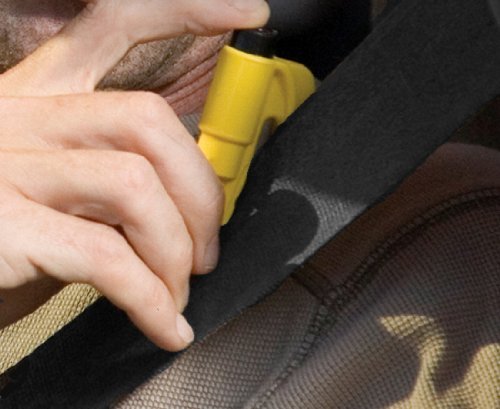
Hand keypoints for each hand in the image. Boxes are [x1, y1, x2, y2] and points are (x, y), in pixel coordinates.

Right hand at [0, 0, 269, 350]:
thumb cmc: (4, 241)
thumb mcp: (64, 196)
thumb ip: (118, 185)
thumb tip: (193, 202)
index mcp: (42, 99)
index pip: (115, 25)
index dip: (185, 12)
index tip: (246, 12)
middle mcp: (21, 117)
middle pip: (147, 120)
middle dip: (201, 192)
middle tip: (207, 250)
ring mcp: (5, 166)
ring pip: (135, 185)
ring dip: (175, 251)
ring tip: (177, 291)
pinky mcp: (0, 225)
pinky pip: (106, 257)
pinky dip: (150, 299)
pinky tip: (164, 326)